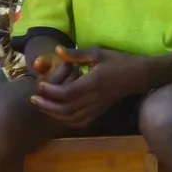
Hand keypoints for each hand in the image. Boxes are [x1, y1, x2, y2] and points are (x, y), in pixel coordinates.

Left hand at [30, 47, 152, 127]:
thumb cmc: (118, 61)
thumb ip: (76, 54)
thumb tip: (57, 50)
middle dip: (47, 105)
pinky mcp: (99, 111)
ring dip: (54, 114)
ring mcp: (97, 107)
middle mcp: (94, 99)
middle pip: (66, 109)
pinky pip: (81, 122)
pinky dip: (68, 121)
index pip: (67, 93)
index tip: (40, 85)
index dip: (50, 91)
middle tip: (34, 99)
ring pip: (72, 118)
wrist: (138, 75)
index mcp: (93, 83)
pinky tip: (59, 115)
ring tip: (42, 106)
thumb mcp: (98, 53)